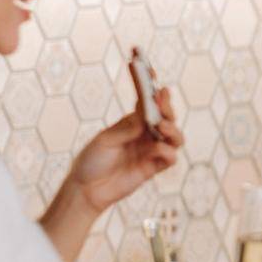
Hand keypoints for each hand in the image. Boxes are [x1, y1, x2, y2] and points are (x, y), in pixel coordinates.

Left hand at [64, 86, 184, 214]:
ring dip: (172, 128)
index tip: (152, 72)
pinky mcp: (153, 168)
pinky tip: (157, 149)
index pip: (147, 102)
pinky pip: (170, 158)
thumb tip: (147, 117)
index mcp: (132, 123)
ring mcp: (151, 151)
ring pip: (174, 136)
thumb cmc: (92, 161)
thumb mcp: (105, 140)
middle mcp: (145, 134)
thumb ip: (127, 129)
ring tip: (162, 126)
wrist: (87, 189)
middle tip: (162, 99)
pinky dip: (167, 152)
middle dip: (167, 106)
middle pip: (166, 116)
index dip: (152, 88)